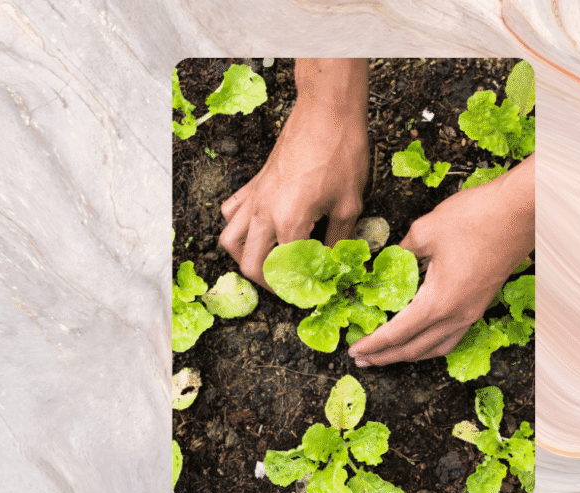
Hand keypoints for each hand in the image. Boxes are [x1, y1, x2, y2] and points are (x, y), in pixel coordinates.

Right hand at [219, 59, 368, 287]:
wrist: (327, 112)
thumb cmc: (341, 153)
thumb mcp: (350, 204)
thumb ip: (339, 241)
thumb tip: (335, 265)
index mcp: (289, 222)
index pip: (286, 271)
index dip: (301, 288)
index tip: (315, 292)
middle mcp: (264, 213)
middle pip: (250, 264)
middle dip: (269, 282)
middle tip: (291, 285)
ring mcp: (255, 197)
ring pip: (230, 240)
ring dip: (246, 258)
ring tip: (269, 262)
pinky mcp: (254, 183)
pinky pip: (232, 212)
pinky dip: (239, 227)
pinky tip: (259, 229)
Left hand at [348, 156, 534, 365]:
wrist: (520, 211)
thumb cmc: (476, 217)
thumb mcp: (425, 230)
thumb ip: (401, 252)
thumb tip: (387, 260)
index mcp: (439, 302)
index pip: (397, 333)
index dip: (373, 344)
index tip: (354, 350)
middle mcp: (457, 315)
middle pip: (415, 349)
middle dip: (385, 357)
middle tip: (362, 360)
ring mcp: (472, 312)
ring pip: (436, 348)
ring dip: (409, 355)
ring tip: (388, 356)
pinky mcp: (481, 303)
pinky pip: (452, 336)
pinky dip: (431, 345)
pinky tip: (423, 339)